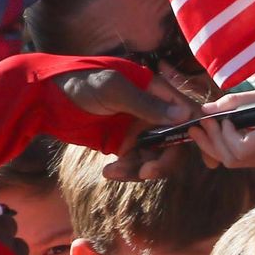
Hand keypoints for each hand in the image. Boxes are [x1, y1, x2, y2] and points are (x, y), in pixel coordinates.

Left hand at [55, 68, 196, 180]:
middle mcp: (148, 109)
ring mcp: (134, 127)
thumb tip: (184, 117)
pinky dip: (126, 171)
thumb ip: (146, 104)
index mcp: (153, 88)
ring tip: (116, 171)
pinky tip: (108, 172)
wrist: (44, 98)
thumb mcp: (113, 89)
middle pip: (172, 141)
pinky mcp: (119, 144)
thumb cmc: (78, 82)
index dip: (201, 132)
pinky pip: (133, 162)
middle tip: (147, 172)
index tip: (211, 160)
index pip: (186, 111)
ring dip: (140, 168)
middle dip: (164, 159)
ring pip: (152, 155)